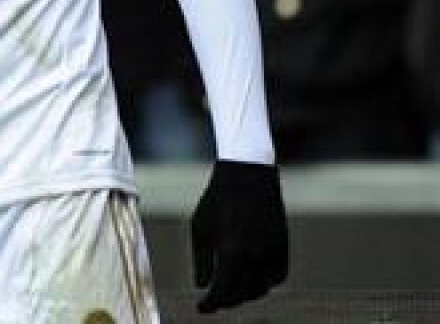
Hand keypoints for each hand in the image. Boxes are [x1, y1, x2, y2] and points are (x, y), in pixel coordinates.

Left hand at [191, 160, 288, 312]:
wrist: (248, 174)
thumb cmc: (217, 198)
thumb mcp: (200, 227)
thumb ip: (201, 260)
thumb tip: (202, 287)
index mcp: (232, 249)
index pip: (222, 291)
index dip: (211, 304)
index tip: (201, 309)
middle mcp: (256, 255)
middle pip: (242, 294)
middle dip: (225, 301)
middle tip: (213, 301)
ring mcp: (274, 252)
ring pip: (260, 288)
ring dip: (244, 294)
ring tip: (228, 290)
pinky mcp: (284, 247)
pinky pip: (275, 277)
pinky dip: (262, 283)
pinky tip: (248, 279)